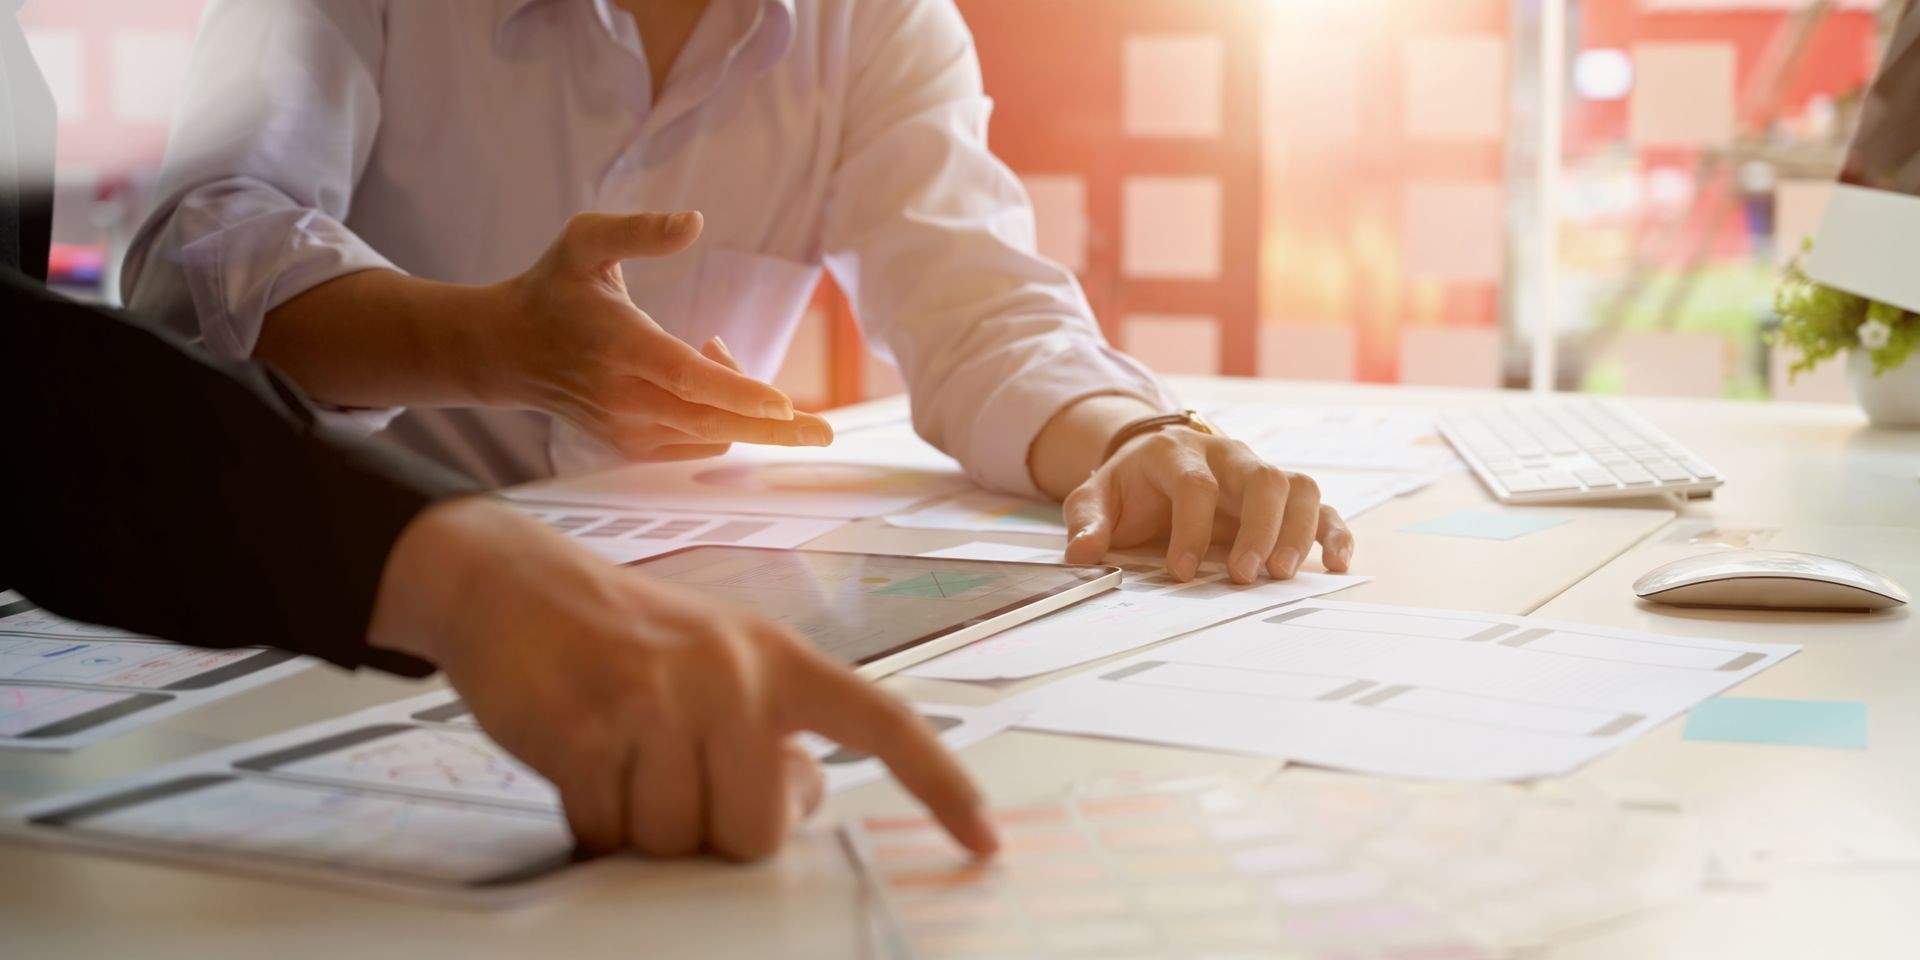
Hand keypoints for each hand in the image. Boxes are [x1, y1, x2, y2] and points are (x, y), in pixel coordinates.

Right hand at [369, 498, 997, 860]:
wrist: (514, 582)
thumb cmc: (626, 639)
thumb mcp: (720, 664)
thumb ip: (773, 729)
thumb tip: (802, 800)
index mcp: (780, 658)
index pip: (882, 724)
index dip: (940, 785)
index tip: (985, 842)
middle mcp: (734, 673)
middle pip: (756, 832)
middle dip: (709, 831)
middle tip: (669, 775)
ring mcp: (663, 699)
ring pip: (677, 842)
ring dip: (641, 825)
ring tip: (621, 757)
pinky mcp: (593, 728)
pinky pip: (609, 832)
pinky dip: (592, 821)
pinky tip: (582, 763)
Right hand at [491, 210, 833, 460]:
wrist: (507, 350)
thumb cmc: (554, 288)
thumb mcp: (585, 240)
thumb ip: (638, 230)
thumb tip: (695, 221)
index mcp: (619, 346)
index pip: (687, 378)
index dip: (738, 392)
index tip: (784, 404)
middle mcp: (624, 397)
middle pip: (712, 421)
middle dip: (773, 427)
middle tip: (826, 432)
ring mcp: (627, 430)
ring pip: (710, 434)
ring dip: (742, 404)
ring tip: (719, 348)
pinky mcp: (632, 448)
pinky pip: (698, 444)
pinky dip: (721, 418)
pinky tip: (707, 373)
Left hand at [1061, 425, 1354, 583]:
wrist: (1154, 462)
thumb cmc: (1130, 486)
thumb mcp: (1097, 498)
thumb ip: (1088, 521)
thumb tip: (1082, 553)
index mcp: (1178, 453)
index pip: (1195, 484)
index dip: (1190, 527)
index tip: (1179, 571)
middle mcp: (1228, 457)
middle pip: (1261, 478)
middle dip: (1257, 529)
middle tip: (1244, 575)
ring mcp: (1259, 473)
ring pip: (1298, 486)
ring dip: (1297, 531)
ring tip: (1282, 574)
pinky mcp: (1282, 496)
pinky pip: (1319, 506)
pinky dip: (1334, 532)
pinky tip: (1336, 564)